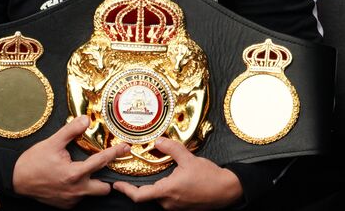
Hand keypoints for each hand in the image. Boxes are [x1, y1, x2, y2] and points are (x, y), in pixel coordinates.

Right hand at [12, 115, 128, 208]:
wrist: (15, 180)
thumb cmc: (32, 162)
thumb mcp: (52, 143)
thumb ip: (71, 131)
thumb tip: (86, 119)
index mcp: (74, 174)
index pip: (101, 162)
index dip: (115, 153)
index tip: (126, 147)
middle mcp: (75, 190)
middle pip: (104, 188)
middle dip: (109, 179)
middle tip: (110, 167)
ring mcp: (70, 200)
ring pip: (92, 194)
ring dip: (95, 184)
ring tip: (92, 173)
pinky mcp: (64, 205)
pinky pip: (80, 198)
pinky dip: (81, 190)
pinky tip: (76, 180)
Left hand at [111, 138, 242, 209]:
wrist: (226, 190)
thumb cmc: (210, 178)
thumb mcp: (190, 159)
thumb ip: (173, 149)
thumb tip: (159, 140)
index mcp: (167, 190)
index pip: (138, 195)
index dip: (125, 190)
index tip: (117, 185)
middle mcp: (168, 202)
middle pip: (148, 195)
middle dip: (143, 185)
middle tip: (140, 173)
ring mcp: (175, 207)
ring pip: (159, 196)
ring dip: (157, 186)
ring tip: (164, 174)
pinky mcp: (182, 207)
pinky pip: (169, 199)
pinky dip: (167, 190)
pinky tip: (176, 180)